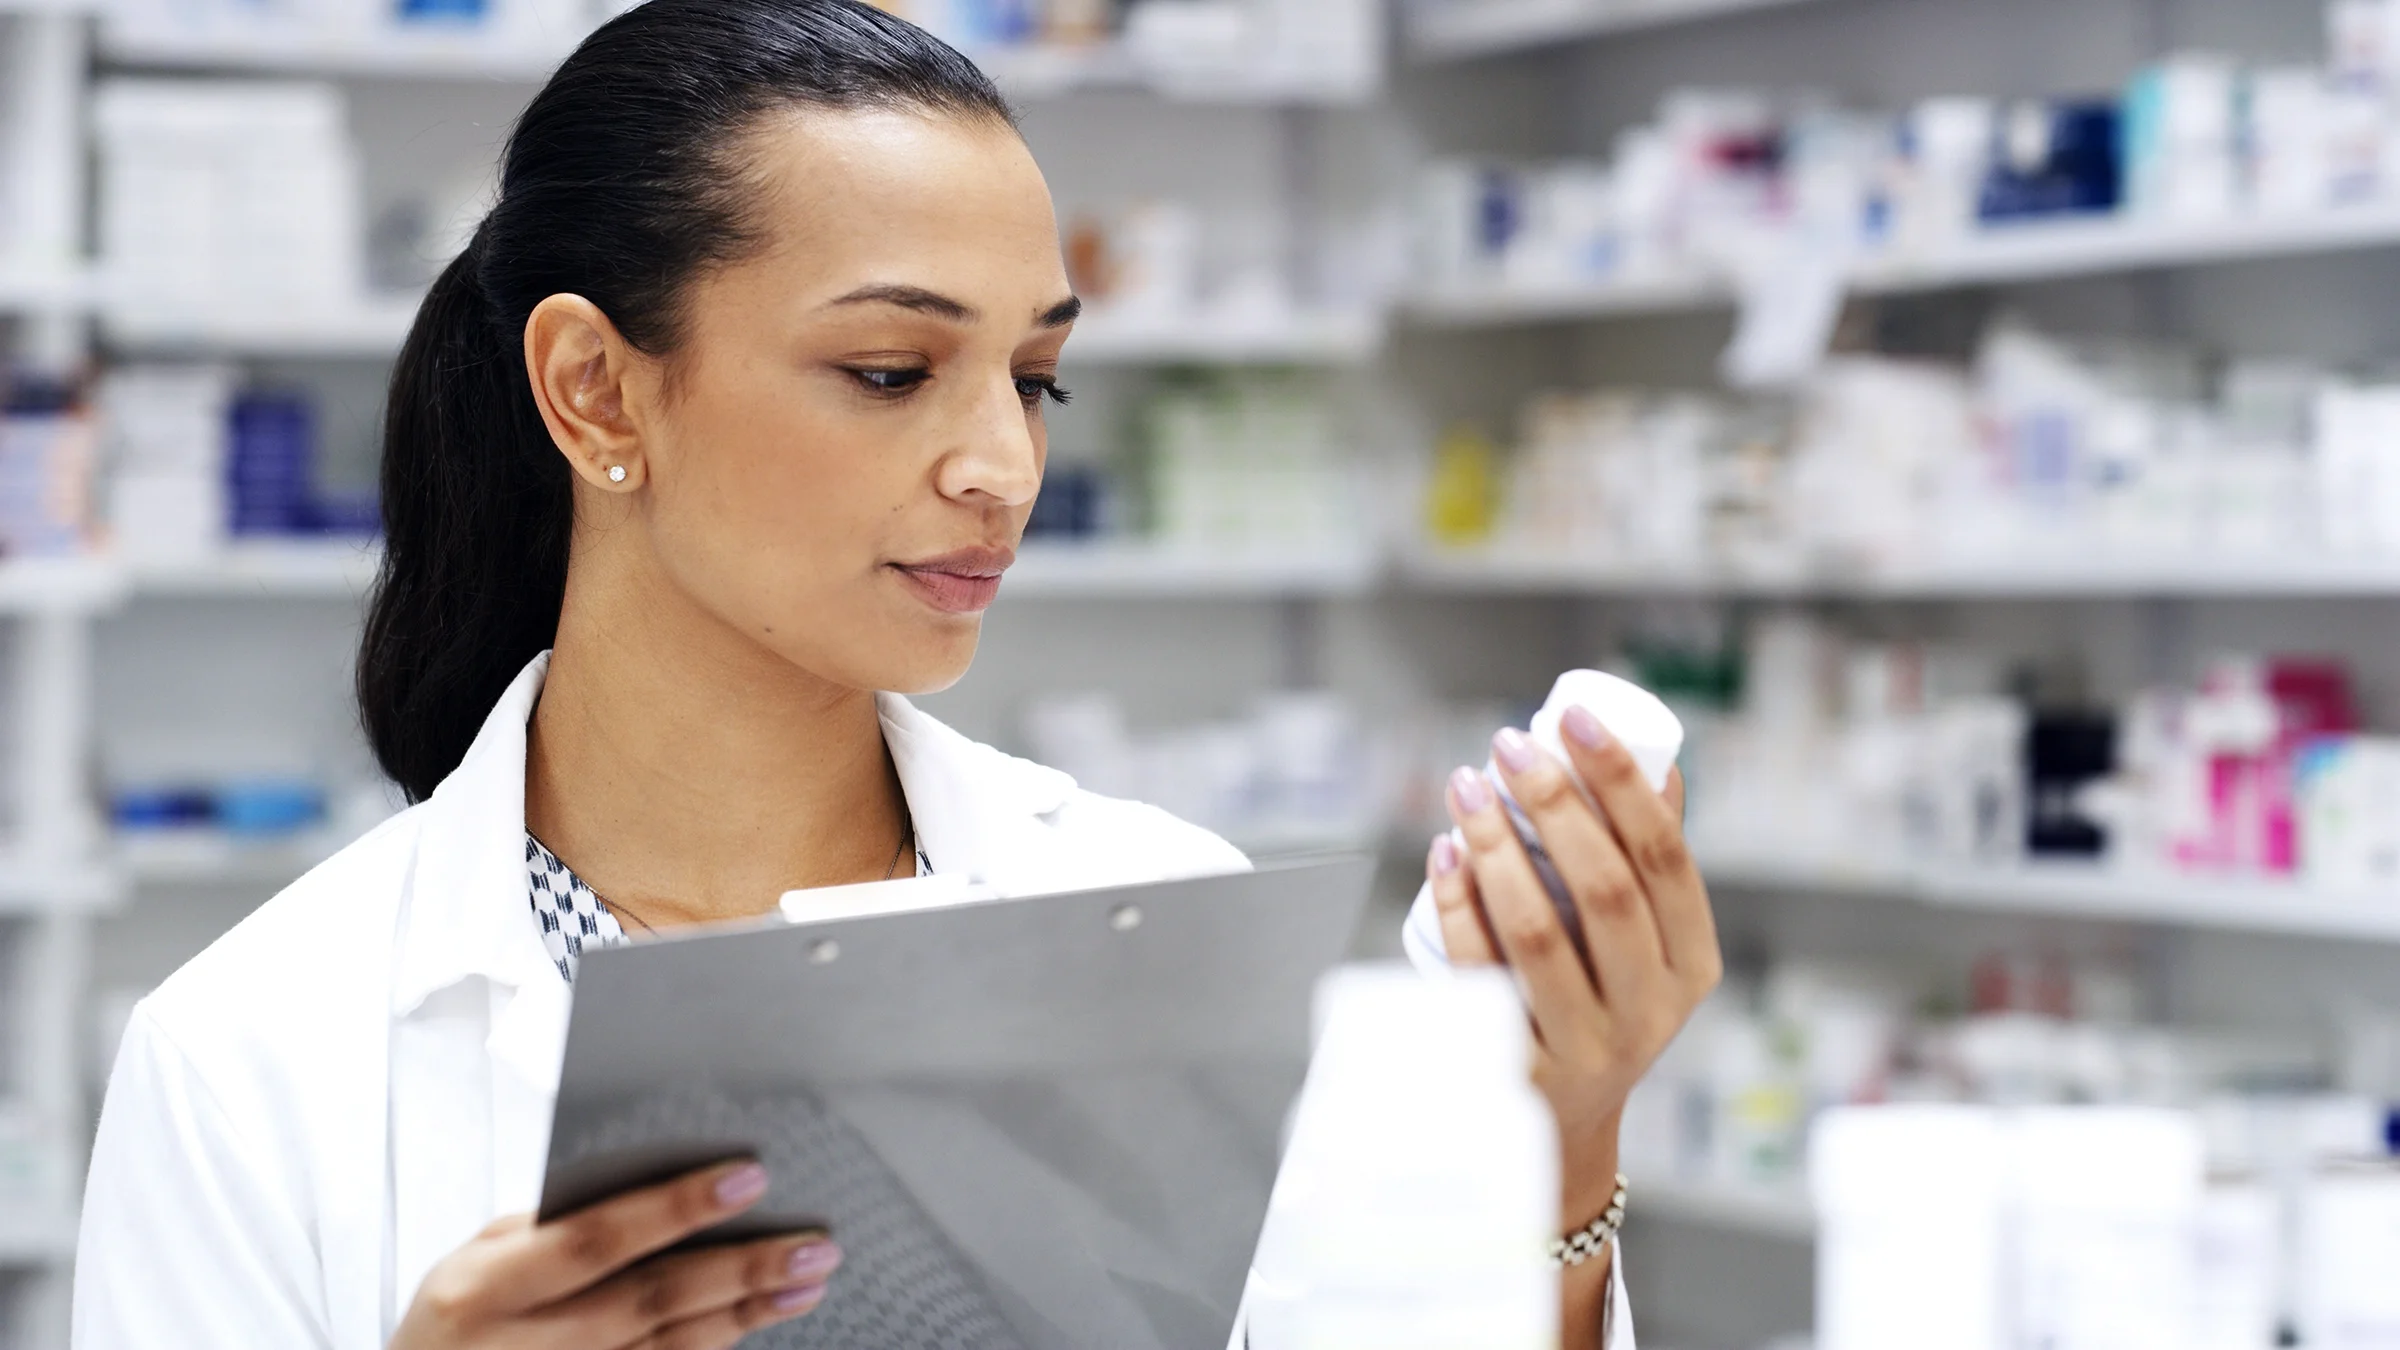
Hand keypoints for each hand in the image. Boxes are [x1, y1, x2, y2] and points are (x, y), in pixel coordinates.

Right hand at [389, 1160, 841, 1349]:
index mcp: (486, 1290)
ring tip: (808, 1277)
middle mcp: (524, 1347)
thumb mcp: (474, 1260)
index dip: (676, 1208)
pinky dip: (717, 1345)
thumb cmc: (455, 1318)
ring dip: (748, 1311)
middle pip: (650, 1301)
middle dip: (741, 1268)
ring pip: (672, 1349)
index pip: (596, 1239)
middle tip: (813, 1241)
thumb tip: (657, 1182)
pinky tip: (760, 1317)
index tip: (749, 1176)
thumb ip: (553, 1226)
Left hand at [1428, 709, 1721, 1340]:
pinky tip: (1443, 855)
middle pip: (1605, 888)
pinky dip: (1459, 905)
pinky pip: (1481, 975)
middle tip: (1507, 746)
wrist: (1559, 1128)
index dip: (1622, 781)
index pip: (1665, 858)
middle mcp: (1649, 1009)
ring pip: (1540, 930)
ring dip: (1497, 847)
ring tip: (1466, 789)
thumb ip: (1649, 865)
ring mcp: (1586, 1048)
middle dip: (1553, 803)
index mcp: (1691, 963)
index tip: (1574, 718)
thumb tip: (1659, 762)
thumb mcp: (1645, 947)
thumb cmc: (1599, 1004)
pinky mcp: (1522, 1073)